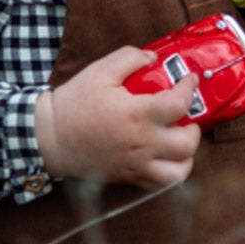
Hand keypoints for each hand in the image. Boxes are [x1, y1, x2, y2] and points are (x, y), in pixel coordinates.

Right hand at [34, 45, 202, 189]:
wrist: (50, 138)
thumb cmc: (74, 103)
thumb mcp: (100, 71)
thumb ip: (130, 58)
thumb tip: (154, 58)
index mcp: (137, 114)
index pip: (179, 104)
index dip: (190, 88)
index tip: (190, 80)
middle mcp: (141, 143)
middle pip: (187, 143)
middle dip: (194, 127)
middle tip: (186, 115)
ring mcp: (136, 164)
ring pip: (179, 172)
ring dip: (187, 156)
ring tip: (180, 141)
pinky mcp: (128, 177)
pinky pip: (159, 185)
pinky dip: (170, 173)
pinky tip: (165, 157)